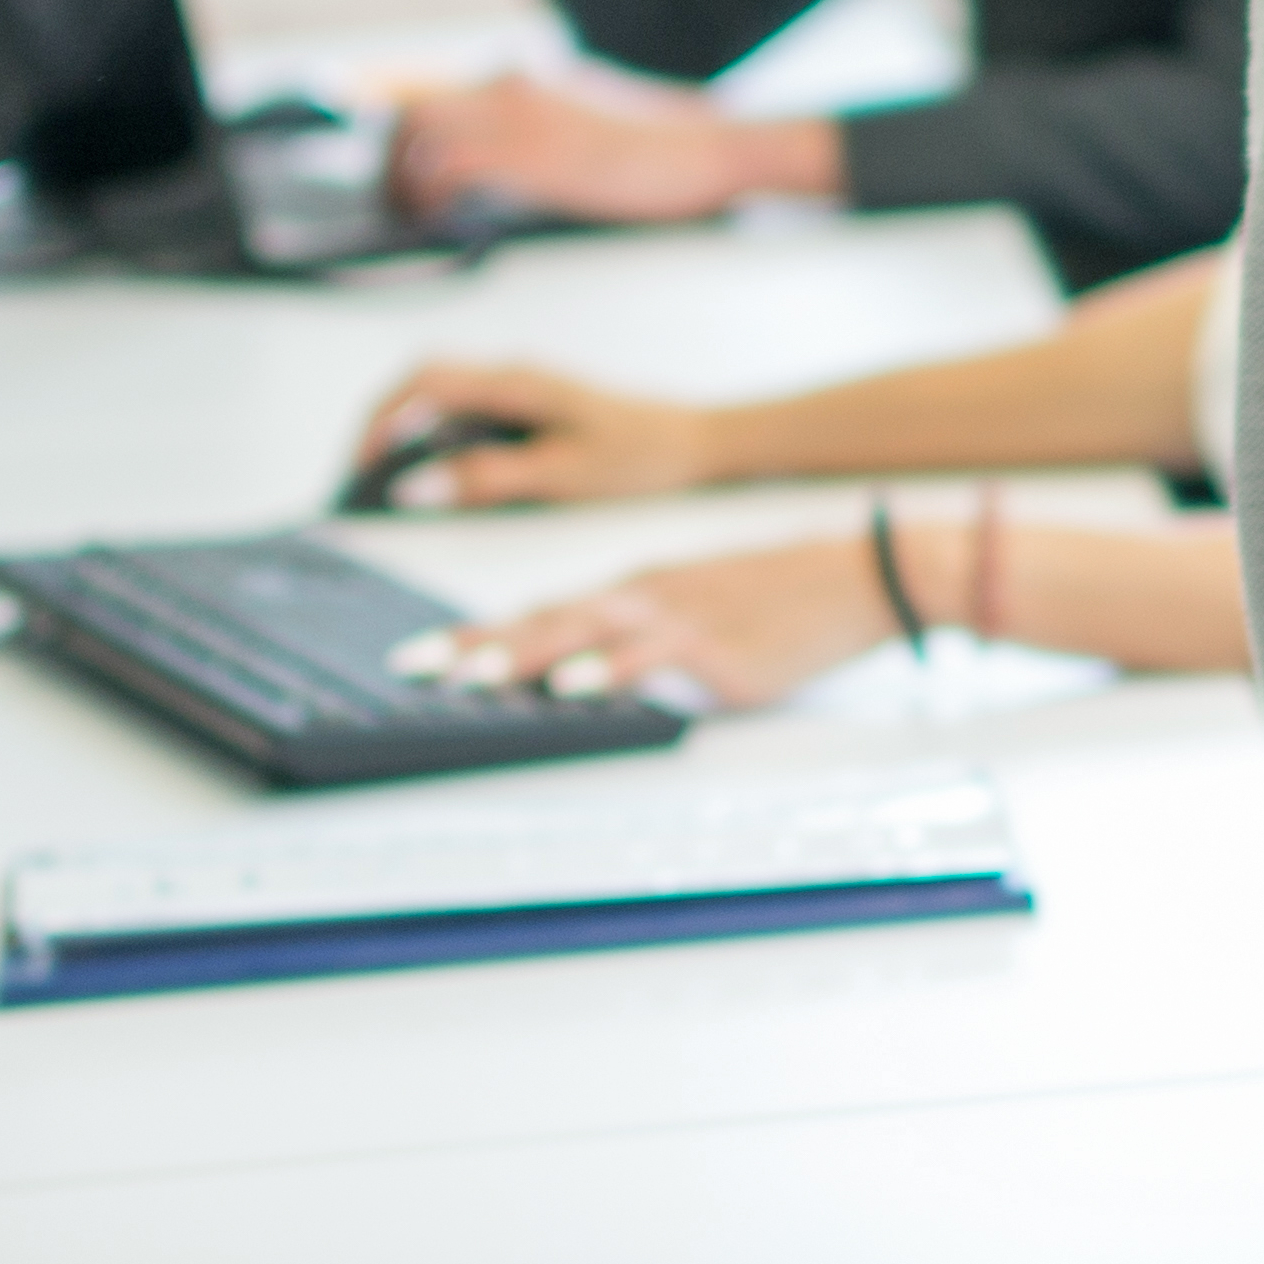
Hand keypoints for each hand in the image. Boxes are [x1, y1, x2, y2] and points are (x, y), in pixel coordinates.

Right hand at [343, 361, 722, 508]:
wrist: (694, 442)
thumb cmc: (639, 454)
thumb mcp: (561, 475)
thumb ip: (487, 479)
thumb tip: (415, 486)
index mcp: (515, 381)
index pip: (423, 384)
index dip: (381, 422)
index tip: (359, 469)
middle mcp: (510, 375)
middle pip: (420, 384)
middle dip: (381, 427)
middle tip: (358, 481)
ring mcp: (516, 389)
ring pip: (440, 399)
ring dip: (406, 435)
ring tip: (382, 487)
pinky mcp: (525, 407)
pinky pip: (464, 415)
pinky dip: (435, 442)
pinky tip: (432, 481)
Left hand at [388, 77, 837, 228]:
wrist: (709, 147)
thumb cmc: (665, 145)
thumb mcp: (594, 120)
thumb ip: (547, 125)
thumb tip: (514, 154)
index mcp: (526, 77)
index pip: (430, 80)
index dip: (380, 104)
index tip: (358, 130)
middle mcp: (512, 86)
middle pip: (411, 106)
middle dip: (386, 155)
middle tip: (389, 196)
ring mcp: (520, 118)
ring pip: (420, 134)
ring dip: (401, 179)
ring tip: (407, 215)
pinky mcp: (532, 157)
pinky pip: (449, 169)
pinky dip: (429, 196)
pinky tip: (435, 220)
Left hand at [414, 539, 901, 712]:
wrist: (852, 576)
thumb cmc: (776, 600)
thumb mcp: (694, 613)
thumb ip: (637, 641)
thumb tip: (580, 678)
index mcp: (632, 590)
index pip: (539, 611)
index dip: (476, 633)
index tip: (420, 656)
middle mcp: (640, 595)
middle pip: (541, 618)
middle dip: (473, 643)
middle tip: (412, 667)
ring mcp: (674, 616)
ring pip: (581, 631)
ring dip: (521, 653)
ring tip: (467, 676)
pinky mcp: (713, 643)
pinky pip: (648, 656)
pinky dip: (605, 670)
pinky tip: (571, 687)